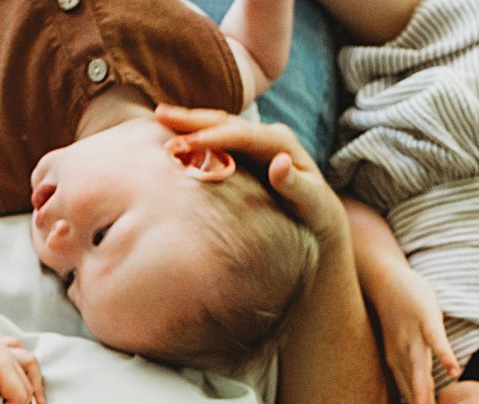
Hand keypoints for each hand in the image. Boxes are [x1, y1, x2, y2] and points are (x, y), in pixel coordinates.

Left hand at [0, 330, 44, 403]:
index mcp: (4, 366)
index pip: (20, 396)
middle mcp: (10, 358)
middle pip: (27, 386)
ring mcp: (6, 351)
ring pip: (31, 367)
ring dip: (34, 385)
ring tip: (36, 401)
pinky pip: (21, 353)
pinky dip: (26, 365)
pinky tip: (23, 373)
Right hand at [155, 105, 344, 242]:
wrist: (319, 214)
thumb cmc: (315, 211)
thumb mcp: (311, 201)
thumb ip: (296, 184)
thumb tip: (279, 163)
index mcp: (279, 142)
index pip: (241, 135)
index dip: (213, 137)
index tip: (186, 143)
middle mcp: (266, 135)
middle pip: (225, 122)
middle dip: (193, 119)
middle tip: (159, 114)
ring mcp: (254, 141)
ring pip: (218, 126)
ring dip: (189, 122)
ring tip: (159, 117)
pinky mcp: (245, 151)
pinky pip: (217, 139)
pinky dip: (195, 134)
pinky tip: (173, 134)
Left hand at [369, 260, 457, 403]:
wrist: (383, 278)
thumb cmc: (397, 310)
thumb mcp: (400, 341)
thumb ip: (410, 363)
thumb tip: (421, 384)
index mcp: (397, 360)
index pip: (408, 391)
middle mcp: (402, 352)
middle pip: (412, 386)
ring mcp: (413, 336)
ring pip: (419, 369)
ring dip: (422, 392)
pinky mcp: (424, 318)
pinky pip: (435, 340)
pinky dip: (444, 355)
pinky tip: (453, 371)